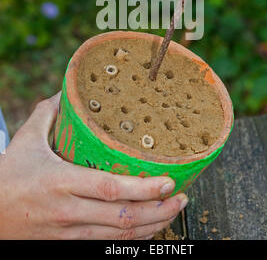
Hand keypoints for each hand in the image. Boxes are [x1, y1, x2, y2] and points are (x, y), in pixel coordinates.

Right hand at [0, 93, 186, 239]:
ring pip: (118, 236)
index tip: (169, 180)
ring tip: (173, 210)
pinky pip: (106, 245)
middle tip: (181, 196)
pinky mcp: (69, 242)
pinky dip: (132, 239)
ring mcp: (69, 232)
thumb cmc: (9, 175)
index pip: (109, 189)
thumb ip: (48, 113)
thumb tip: (66, 90)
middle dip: (158, 210)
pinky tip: (149, 227)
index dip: (143, 188)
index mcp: (61, 182)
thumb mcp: (26, 139)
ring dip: (152, 226)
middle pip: (122, 218)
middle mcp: (69, 211)